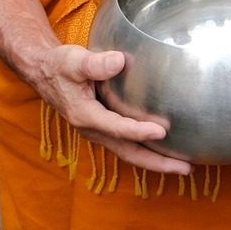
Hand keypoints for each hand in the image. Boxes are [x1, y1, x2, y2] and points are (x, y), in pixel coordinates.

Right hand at [22, 43, 191, 175]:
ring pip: (130, 153)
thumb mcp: (72, 61)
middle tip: (185, 169)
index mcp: (85, 116)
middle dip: (157, 163)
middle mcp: (93, 130)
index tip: (161, 132)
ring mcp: (99, 132)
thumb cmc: (59, 66)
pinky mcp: (104, 128)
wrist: (44, 73)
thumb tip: (119, 61)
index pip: (116, 128)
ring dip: (156, 162)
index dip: (138, 131)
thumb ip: (94, 63)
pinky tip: (166, 149)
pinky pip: (128, 145)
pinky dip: (147, 150)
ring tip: (183, 167)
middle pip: (129, 153)